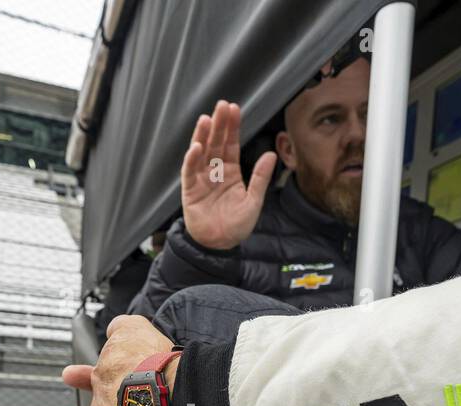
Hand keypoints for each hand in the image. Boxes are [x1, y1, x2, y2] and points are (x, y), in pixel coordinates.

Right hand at [181, 100, 276, 250]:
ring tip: (207, 119)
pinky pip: (189, 172)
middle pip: (216, 143)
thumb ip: (260, 178)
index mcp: (231, 172)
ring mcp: (201, 179)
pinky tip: (196, 147)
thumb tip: (271, 154)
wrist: (219, 246)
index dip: (232, 128)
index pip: (231, 145)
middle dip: (219, 124)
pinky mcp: (190, 191)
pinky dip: (192, 160)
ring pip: (201, 153)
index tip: (234, 109)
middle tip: (222, 105)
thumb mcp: (254, 201)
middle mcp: (215, 172)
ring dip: (203, 136)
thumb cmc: (236, 226)